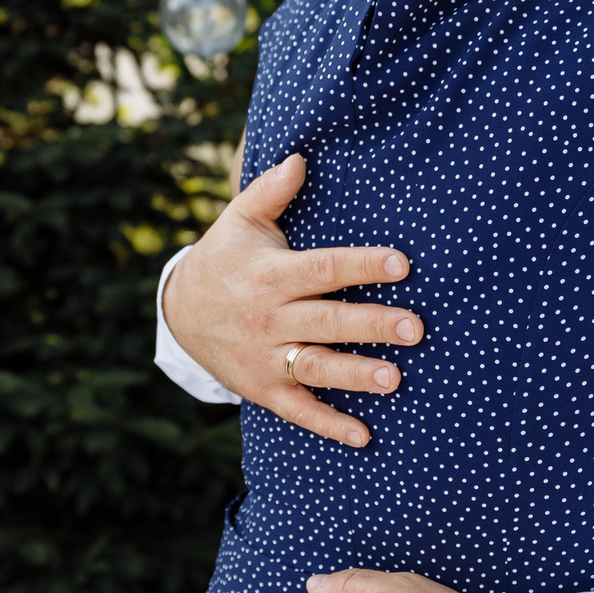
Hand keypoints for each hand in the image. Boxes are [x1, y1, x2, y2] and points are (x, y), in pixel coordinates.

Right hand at [164, 153, 424, 448]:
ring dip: (355, 374)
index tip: (402, 263)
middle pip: (327, 321)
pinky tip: (363, 435)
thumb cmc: (225, 259)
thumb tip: (301, 157)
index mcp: (270, 275)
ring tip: (394, 379)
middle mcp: (269, 318)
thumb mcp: (240, 221)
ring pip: (316, 366)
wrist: (178, 313)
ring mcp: (266, 357)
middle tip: (415, 327)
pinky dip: (328, 424)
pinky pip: (299, 409)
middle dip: (371, 324)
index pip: (323, 269)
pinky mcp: (264, 388)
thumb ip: (271, 191)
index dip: (362, 265)